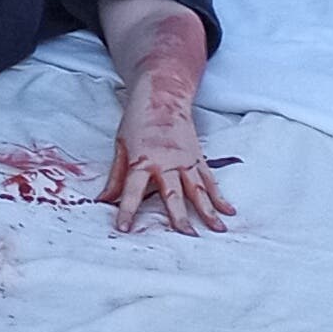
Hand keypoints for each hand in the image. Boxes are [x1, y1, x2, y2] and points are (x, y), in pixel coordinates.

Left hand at [105, 106, 232, 236]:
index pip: (132, 190)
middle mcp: (166, 162)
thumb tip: (103, 200)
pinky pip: (210, 180)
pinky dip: (219, 197)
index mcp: (142, 160)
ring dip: (208, 211)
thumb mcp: (120, 146)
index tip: (123, 228)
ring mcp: (185, 160)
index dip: (127, 209)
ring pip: (197, 190)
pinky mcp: (198, 158)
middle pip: (173, 193)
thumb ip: (115, 176)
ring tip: (217, 230)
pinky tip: (228, 212)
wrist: (162, 95)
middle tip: (186, 236)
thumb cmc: (137, 120)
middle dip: (179, 216)